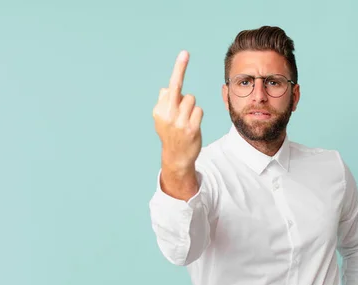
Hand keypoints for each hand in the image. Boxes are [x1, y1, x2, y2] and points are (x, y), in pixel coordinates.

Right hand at [152, 50, 202, 170]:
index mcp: (158, 110)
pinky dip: (197, 115)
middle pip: (178, 88)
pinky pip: (199, 110)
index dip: (178, 70)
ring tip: (186, 119)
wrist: (176, 157)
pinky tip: (192, 125)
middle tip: (184, 53)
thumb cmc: (171, 133)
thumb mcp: (162, 119)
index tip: (184, 53)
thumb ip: (165, 102)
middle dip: (180, 68)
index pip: (170, 86)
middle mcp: (166, 114)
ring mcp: (178, 121)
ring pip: (191, 100)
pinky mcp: (190, 128)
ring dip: (191, 107)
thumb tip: (167, 89)